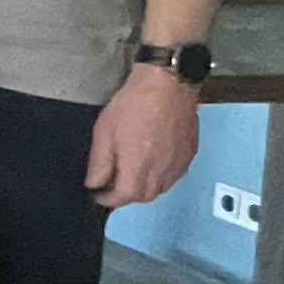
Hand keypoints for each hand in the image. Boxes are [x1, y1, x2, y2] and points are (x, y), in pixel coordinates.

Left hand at [87, 63, 201, 208]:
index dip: (107, 199)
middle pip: (143, 197)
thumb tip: (94, 184)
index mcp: (138, 170)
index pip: (122, 198)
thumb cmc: (135, 104)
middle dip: (126, 195)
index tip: (98, 194)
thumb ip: (99, 165)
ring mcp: (178, 164)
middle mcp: (161, 173)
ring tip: (131, 171)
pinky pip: (173, 175)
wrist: (168, 84)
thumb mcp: (104, 133)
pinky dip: (159, 176)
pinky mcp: (189, 154)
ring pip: (160, 188)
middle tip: (113, 183)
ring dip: (143, 186)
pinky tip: (151, 161)